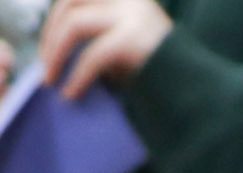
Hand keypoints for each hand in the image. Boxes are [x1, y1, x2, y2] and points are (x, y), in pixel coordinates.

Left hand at [40, 0, 171, 97]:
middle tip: (45, 66)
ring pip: (74, 23)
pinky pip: (92, 55)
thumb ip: (99, 35)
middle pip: (69, 2)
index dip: (55, 18)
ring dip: (55, 52)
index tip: (47, 47)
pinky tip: (72, 93)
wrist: (197, 90)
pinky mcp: (132, 39)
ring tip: (52, 80)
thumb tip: (60, 47)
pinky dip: (77, 76)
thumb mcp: (124, 44)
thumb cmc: (160, 74)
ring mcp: (130, 15)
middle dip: (50, 35)